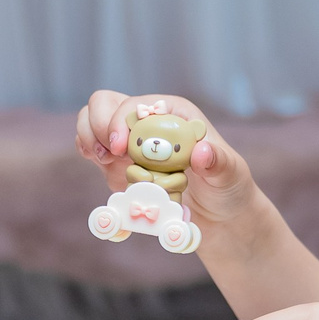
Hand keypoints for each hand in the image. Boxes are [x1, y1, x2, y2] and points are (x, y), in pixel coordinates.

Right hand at [75, 92, 266, 240]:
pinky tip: (101, 167)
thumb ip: (218, 162)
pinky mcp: (119, 164)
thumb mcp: (230, 174)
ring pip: (92, 121)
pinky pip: (92, 148)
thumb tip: (202, 152)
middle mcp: (147, 121)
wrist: (218, 215)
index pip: (135, 104)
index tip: (120, 148)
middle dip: (98, 125)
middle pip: (104, 104)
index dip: (121, 120)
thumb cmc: (228, 186)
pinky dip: (88, 154)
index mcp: (172, 113)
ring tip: (102, 159)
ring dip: (88, 137)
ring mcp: (130, 142)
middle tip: (106, 154)